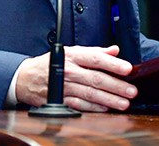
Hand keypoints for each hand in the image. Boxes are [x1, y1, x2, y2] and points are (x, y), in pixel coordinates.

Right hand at [15, 45, 137, 111]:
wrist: (27, 77)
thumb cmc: (53, 63)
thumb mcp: (72, 51)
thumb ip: (95, 51)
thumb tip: (114, 50)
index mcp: (73, 56)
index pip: (96, 59)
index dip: (113, 64)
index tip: (128, 69)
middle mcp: (69, 71)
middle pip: (96, 79)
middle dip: (116, 86)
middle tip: (131, 91)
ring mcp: (64, 87)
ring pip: (90, 94)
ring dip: (109, 99)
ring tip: (124, 103)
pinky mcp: (60, 100)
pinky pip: (80, 105)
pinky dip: (94, 107)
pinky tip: (106, 108)